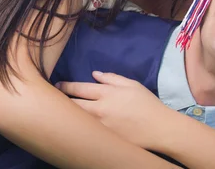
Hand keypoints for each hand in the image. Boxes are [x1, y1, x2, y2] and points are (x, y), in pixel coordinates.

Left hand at [56, 71, 174, 149]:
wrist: (159, 128)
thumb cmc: (146, 103)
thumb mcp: (132, 84)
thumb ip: (112, 78)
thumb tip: (95, 74)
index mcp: (106, 93)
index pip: (79, 88)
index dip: (66, 86)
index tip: (58, 85)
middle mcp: (99, 110)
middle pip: (72, 105)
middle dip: (62, 100)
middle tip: (55, 99)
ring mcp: (99, 127)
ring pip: (76, 120)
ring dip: (68, 114)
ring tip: (61, 112)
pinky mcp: (103, 139)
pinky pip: (85, 132)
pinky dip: (78, 127)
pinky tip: (74, 126)